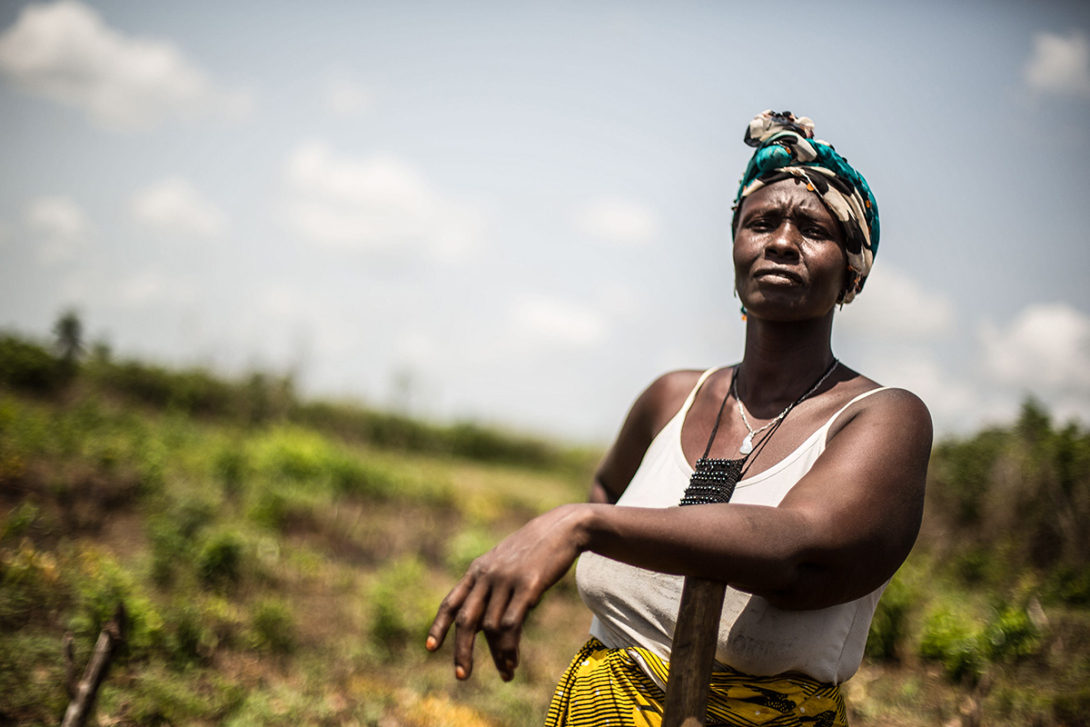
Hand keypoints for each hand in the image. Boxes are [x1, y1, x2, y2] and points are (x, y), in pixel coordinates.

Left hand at [425, 504, 589, 680]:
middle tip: (461, 676)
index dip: (439, 625)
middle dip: (462, 650)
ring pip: (491, 627)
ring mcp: (507, 580)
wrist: (562, 527)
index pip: (451, 601)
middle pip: (467, 619)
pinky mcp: (528, 586)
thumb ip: (489, 589)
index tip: (430, 648)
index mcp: (477, 570)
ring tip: (506, 673)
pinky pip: (512, 623)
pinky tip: (513, 660)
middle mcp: (487, 575)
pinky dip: (509, 647)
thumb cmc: (534, 550)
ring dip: (497, 655)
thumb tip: (479, 627)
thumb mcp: (504, 564)